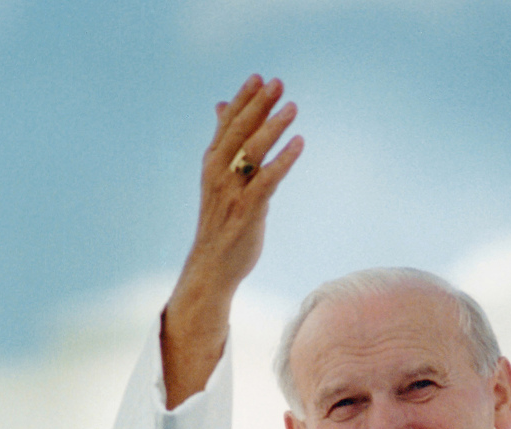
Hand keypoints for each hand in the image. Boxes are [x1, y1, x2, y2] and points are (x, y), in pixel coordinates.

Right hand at [162, 74, 302, 408]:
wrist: (211, 269)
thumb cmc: (220, 224)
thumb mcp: (218, 181)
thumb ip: (224, 145)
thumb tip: (222, 108)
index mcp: (211, 166)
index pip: (227, 125)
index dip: (243, 100)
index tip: (259, 77)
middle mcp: (218, 175)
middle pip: (239, 133)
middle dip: (258, 106)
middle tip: (278, 82)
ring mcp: (232, 194)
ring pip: (252, 153)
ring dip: (272, 127)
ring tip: (292, 106)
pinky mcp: (248, 212)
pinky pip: (267, 180)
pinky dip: (283, 161)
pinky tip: (299, 143)